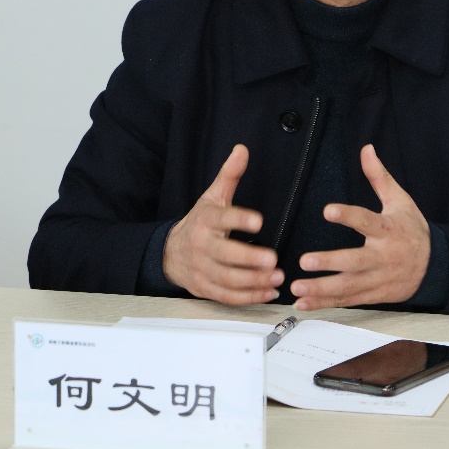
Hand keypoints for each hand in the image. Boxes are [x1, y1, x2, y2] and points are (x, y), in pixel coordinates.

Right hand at [163, 144, 282, 304]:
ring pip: (227, 280)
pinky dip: (249, 297)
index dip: (239, 219)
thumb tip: (242, 150)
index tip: (259, 221)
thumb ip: (230, 175)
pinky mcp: (205, 289)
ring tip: (277, 277)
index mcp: (205, 220)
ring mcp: (202, 270)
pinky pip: (227, 296)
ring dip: (254, 281)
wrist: (171, 253)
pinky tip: (268, 292)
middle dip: (249, 259)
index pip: (221, 219)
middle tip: (273, 259)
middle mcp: (201, 246)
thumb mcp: (212, 197)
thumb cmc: (200, 223)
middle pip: (224, 255)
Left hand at [290, 144, 430, 310]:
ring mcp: (378, 279)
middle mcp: (383, 257)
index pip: (367, 221)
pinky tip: (303, 303)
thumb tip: (366, 149)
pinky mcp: (373, 295)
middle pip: (355, 262)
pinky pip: (347, 301)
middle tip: (305, 261)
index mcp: (389, 230)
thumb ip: (379, 177)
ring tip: (296, 288)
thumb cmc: (412, 230)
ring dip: (321, 290)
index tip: (328, 210)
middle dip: (330, 263)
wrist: (435, 267)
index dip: (348, 215)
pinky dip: (325, 304)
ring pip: (348, 287)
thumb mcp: (400, 201)